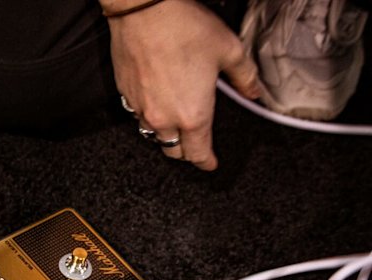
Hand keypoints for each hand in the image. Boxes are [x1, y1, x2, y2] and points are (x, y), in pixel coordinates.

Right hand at [104, 0, 259, 169]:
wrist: (144, 11)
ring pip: (153, 134)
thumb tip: (254, 92)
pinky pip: (137, 115)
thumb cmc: (184, 28)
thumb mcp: (228, 50)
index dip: (206, 162)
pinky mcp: (126, 95)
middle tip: (195, 144)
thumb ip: (244, 77)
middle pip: (173, 151)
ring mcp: (141, 109)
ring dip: (166, 134)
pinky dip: (149, 114)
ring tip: (175, 123)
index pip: (198, 154)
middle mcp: (164, 119)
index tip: (210, 164)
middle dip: (186, 151)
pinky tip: (157, 100)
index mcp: (192, 115)